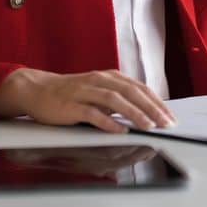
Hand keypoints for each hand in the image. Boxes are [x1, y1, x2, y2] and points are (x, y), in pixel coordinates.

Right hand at [0, 68, 176, 131]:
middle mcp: (99, 81)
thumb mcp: (98, 92)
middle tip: (165, 124)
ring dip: (134, 113)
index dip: (156, 102)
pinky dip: (107, 121)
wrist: (37, 90)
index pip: (139, 88)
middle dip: (151, 108)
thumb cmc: (71, 94)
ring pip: (114, 100)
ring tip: (148, 126)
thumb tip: (144, 114)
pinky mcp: (70, 105)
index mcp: (109, 77)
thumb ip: (119, 100)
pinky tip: (119, 130)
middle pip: (131, 92)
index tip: (170, 117)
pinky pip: (91, 113)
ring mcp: (84, 92)